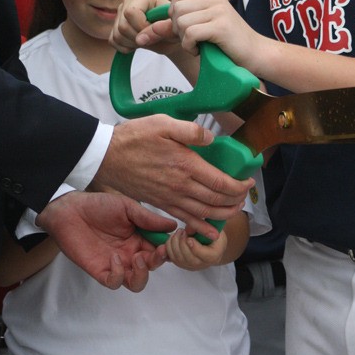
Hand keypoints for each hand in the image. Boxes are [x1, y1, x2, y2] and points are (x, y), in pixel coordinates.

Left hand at [35, 191, 171, 291]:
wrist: (70, 209)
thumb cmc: (98, 205)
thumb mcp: (127, 207)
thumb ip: (148, 218)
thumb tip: (173, 226)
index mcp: (139, 238)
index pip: (160, 249)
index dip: (169, 249)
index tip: (175, 242)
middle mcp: (130, 253)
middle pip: (152, 267)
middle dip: (159, 261)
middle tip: (160, 251)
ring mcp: (116, 264)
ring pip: (136, 283)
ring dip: (142, 274)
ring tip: (139, 259)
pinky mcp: (100, 271)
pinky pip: (114, 283)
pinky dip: (119, 275)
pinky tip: (115, 258)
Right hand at [93, 115, 252, 241]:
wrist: (106, 157)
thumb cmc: (134, 137)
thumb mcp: (163, 123)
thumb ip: (190, 130)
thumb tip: (211, 139)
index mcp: (186, 165)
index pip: (220, 183)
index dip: (239, 186)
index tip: (248, 182)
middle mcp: (181, 186)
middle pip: (216, 201)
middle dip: (236, 201)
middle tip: (245, 196)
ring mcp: (170, 198)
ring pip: (204, 213)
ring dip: (223, 214)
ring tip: (235, 210)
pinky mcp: (160, 204)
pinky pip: (186, 220)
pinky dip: (201, 228)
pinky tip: (211, 231)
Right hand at [111, 0, 176, 53]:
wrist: (170, 36)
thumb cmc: (174, 29)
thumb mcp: (174, 30)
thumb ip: (161, 31)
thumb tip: (140, 38)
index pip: (131, 12)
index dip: (142, 27)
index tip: (155, 31)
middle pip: (123, 25)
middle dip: (138, 38)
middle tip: (152, 39)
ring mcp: (120, 12)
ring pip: (117, 34)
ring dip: (133, 44)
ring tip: (146, 40)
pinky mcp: (115, 24)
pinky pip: (113, 40)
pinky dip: (126, 48)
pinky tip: (138, 44)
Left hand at [165, 228, 228, 270]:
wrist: (212, 244)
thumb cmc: (214, 235)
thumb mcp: (213, 228)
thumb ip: (202, 228)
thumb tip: (188, 229)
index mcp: (214, 255)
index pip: (204, 255)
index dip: (194, 247)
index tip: (189, 238)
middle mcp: (202, 264)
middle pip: (188, 258)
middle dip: (182, 242)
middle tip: (182, 231)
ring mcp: (191, 266)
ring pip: (178, 258)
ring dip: (174, 243)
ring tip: (178, 232)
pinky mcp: (182, 264)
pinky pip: (171, 258)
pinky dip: (169, 247)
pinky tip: (173, 237)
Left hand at [169, 0, 257, 65]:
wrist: (257, 55)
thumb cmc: (228, 45)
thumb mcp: (201, 30)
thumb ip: (177, 27)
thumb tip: (149, 28)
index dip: (174, 14)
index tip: (185, 30)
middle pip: (176, 7)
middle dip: (176, 28)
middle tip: (190, 40)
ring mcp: (219, 12)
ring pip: (181, 21)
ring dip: (183, 39)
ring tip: (197, 46)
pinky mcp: (221, 27)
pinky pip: (190, 33)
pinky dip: (189, 46)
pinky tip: (199, 51)